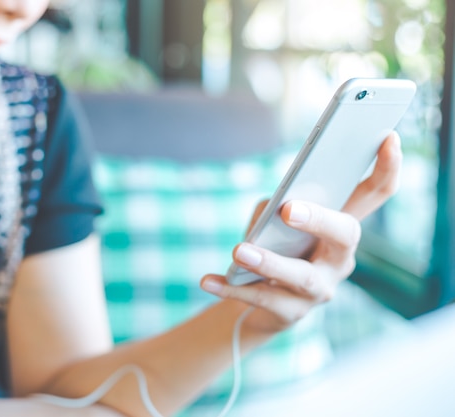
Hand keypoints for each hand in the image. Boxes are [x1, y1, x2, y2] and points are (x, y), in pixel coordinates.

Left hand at [200, 132, 402, 332]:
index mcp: (341, 226)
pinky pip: (262, 299)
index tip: (388, 136)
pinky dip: (231, 288)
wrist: (258, 301)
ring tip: (239, 251)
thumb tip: (273, 208)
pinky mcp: (293, 312)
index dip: (387, 167)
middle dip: (320, 220)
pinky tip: (207, 280)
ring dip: (269, 262)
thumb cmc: (272, 246)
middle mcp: (340, 258)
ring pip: (301, 276)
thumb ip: (276, 207)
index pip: (375, 193)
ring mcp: (321, 289)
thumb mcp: (274, 220)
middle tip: (289, 209)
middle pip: (346, 234)